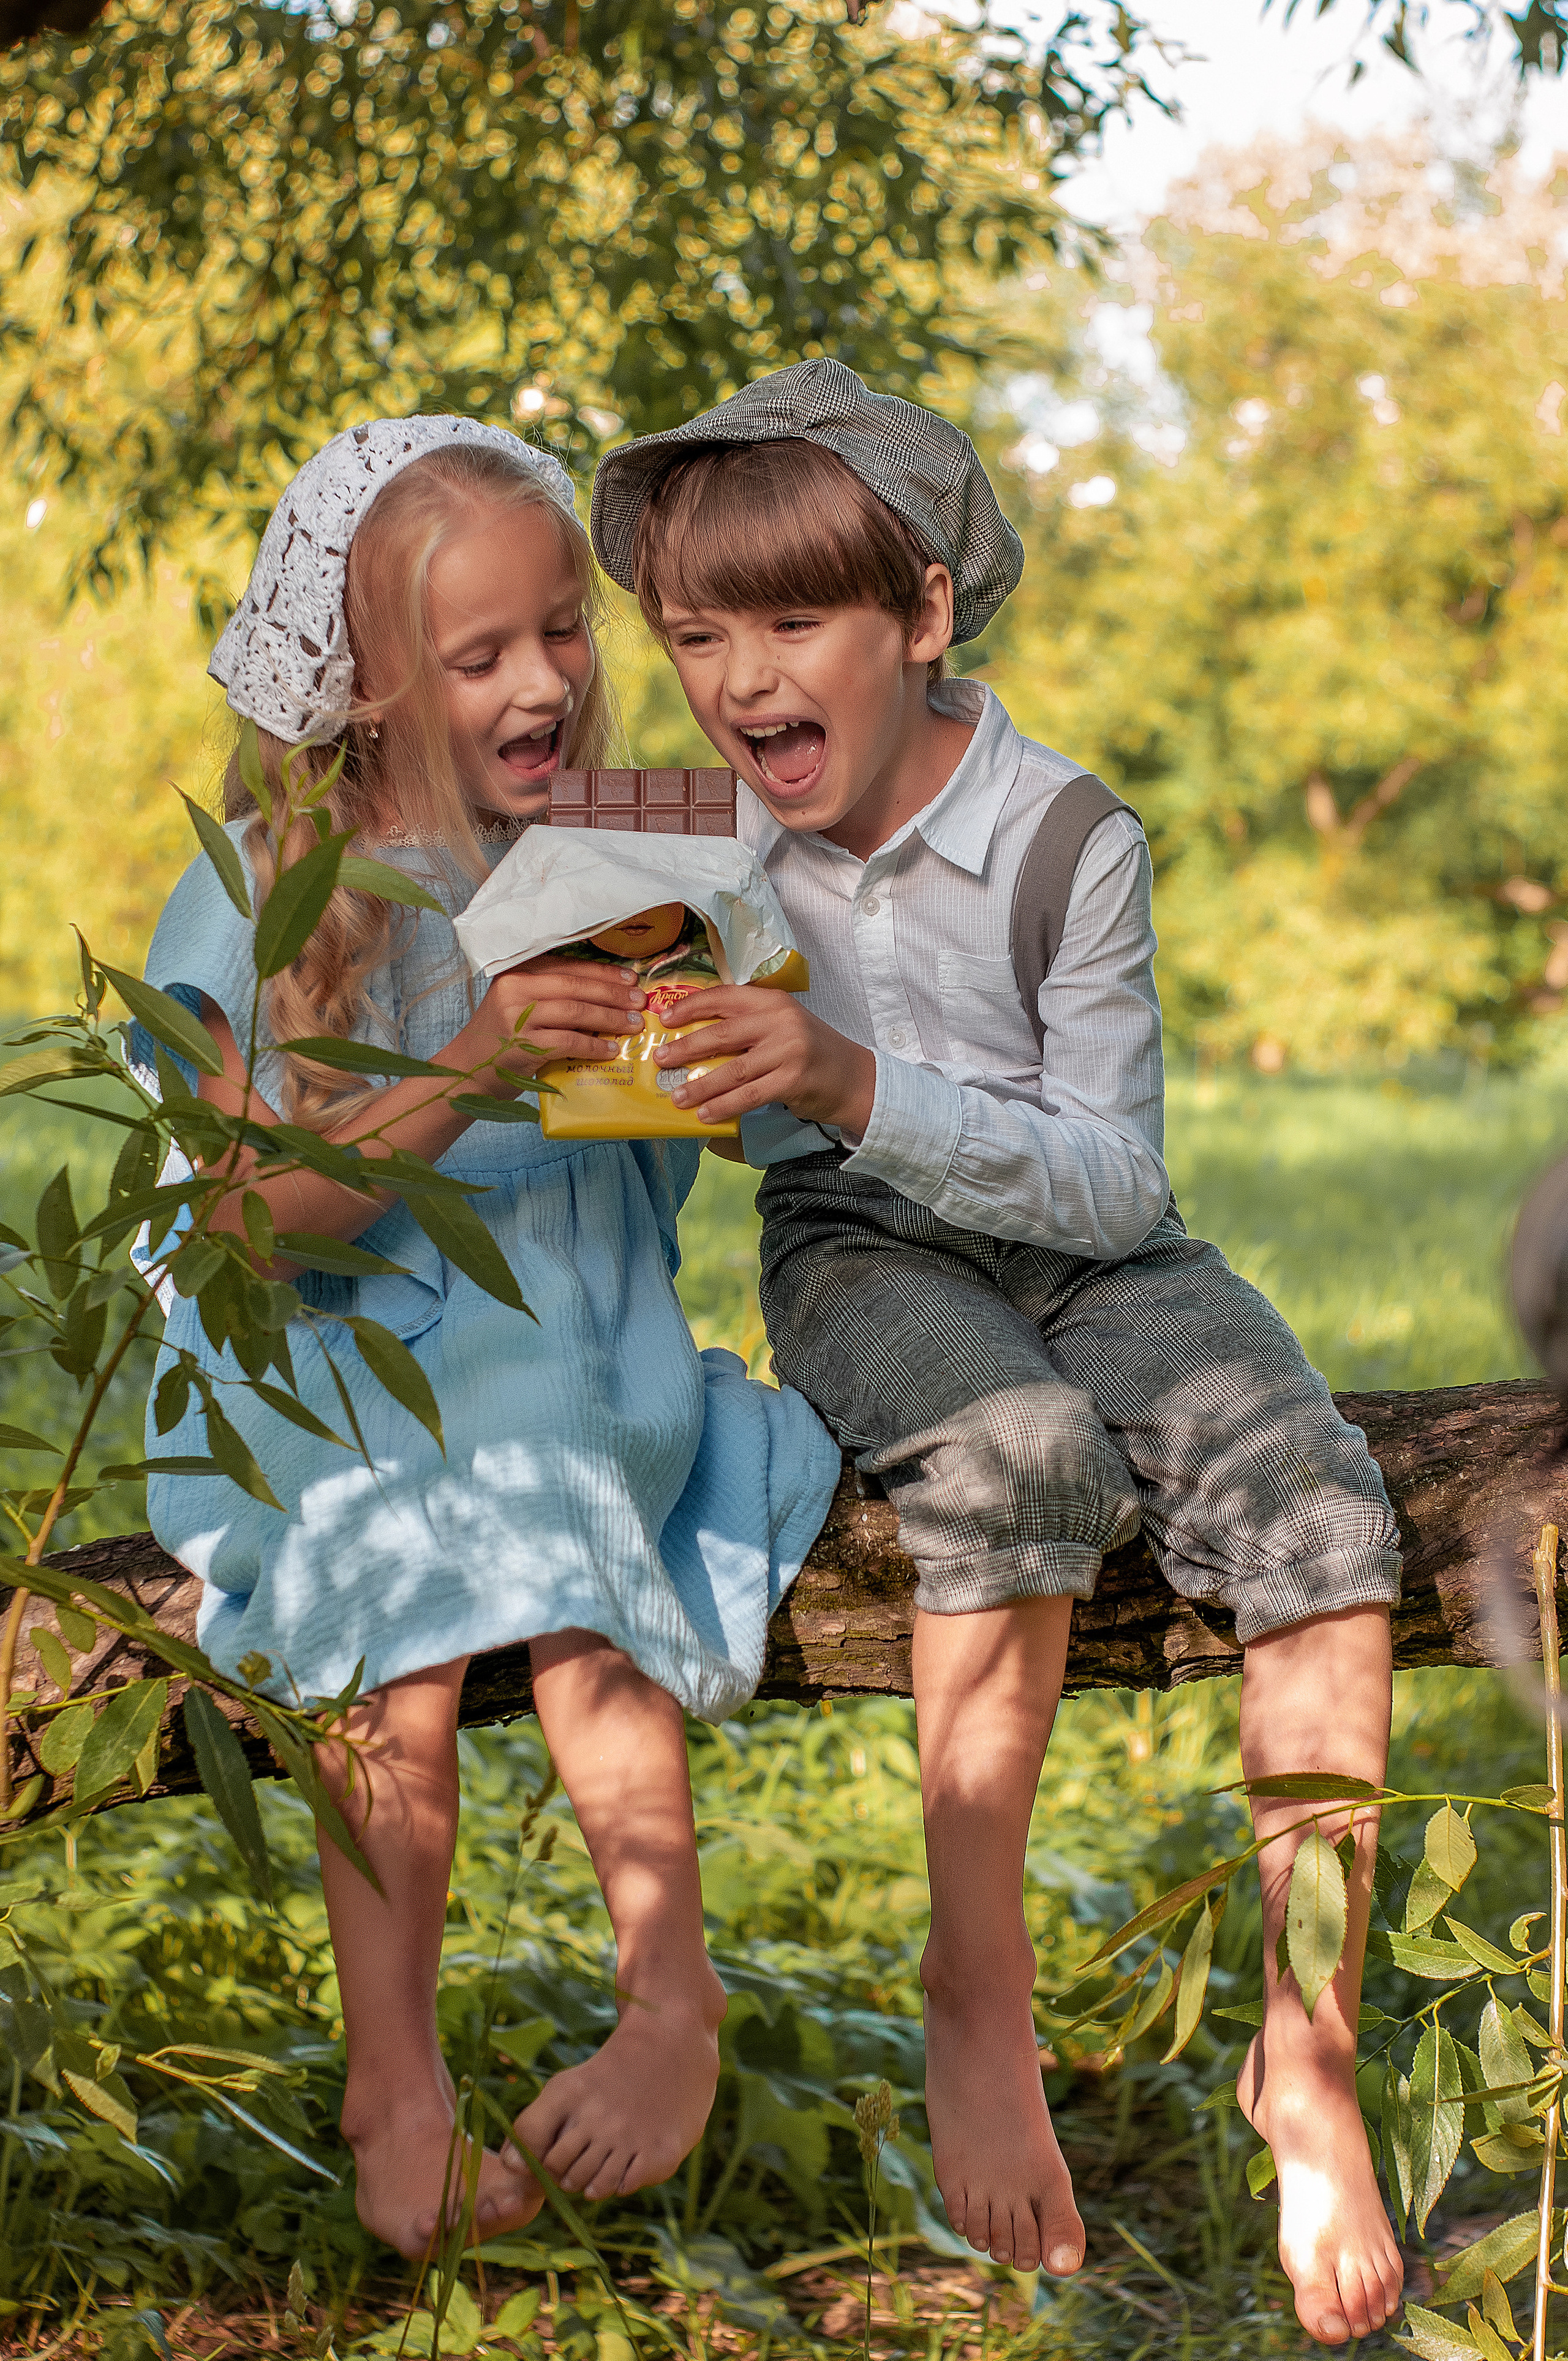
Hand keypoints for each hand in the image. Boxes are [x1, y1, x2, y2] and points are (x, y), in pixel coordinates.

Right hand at [460, 955, 644, 1092]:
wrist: (467, 1070)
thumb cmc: (501, 1037)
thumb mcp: (518, 1004)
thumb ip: (550, 993)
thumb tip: (606, 992)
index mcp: (515, 971)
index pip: (567, 966)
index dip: (602, 972)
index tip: (630, 979)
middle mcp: (514, 988)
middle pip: (574, 986)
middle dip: (612, 993)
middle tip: (640, 1002)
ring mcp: (516, 1017)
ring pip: (575, 1011)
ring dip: (609, 1018)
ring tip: (633, 1024)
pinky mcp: (521, 1046)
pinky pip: (568, 1041)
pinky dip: (593, 1045)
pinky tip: (610, 1049)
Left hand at [652, 987, 875, 1136]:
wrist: (854, 1079)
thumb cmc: (811, 1053)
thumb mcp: (783, 1026)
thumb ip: (749, 1025)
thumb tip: (696, 1038)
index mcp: (773, 1001)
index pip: (725, 997)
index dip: (691, 1006)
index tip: (664, 1019)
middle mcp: (781, 1021)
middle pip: (722, 1033)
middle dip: (686, 1048)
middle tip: (661, 1060)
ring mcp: (788, 1051)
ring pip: (732, 1070)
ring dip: (700, 1086)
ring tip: (677, 1097)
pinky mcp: (793, 1080)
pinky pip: (748, 1096)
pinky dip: (724, 1106)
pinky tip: (706, 1114)